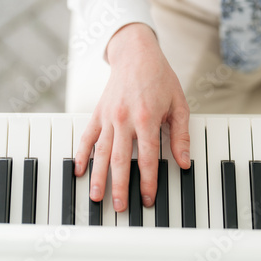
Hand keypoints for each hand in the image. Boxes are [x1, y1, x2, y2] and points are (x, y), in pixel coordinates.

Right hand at [75, 23, 190, 210]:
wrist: (136, 54)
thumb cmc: (160, 78)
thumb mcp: (179, 104)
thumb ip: (180, 134)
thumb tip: (183, 160)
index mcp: (147, 118)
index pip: (148, 157)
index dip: (149, 180)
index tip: (149, 198)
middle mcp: (125, 119)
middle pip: (121, 160)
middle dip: (121, 186)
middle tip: (121, 207)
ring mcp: (109, 116)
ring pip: (101, 152)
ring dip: (98, 176)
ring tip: (96, 196)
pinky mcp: (98, 113)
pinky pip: (87, 136)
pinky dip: (81, 153)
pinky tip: (78, 169)